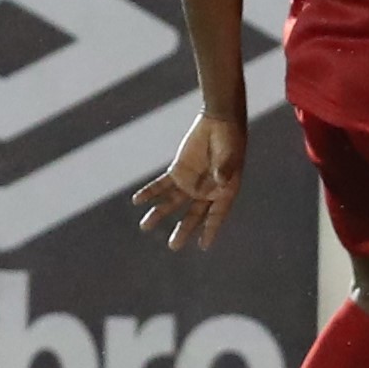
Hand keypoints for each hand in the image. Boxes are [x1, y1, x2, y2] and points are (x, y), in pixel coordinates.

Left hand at [132, 107, 248, 250]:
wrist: (218, 121)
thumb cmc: (230, 140)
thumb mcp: (229, 155)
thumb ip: (224, 170)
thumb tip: (221, 182)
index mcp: (223, 192)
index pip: (216, 215)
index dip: (210, 230)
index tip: (203, 245)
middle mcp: (205, 192)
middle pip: (192, 215)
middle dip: (182, 230)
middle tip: (173, 246)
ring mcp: (190, 183)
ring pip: (172, 203)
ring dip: (159, 213)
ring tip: (145, 225)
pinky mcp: (177, 172)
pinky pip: (161, 185)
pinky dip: (150, 192)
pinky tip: (138, 200)